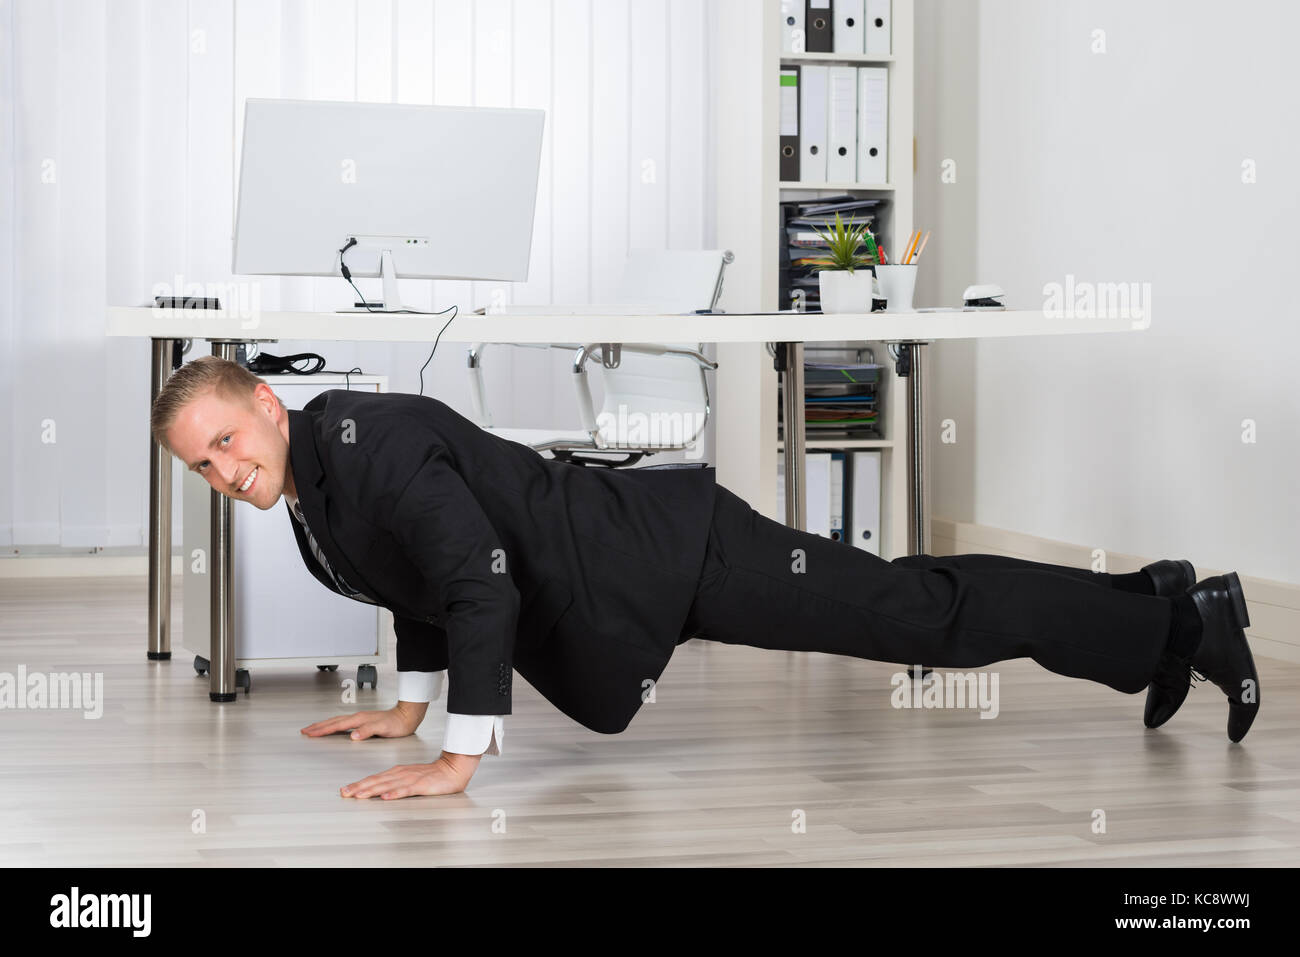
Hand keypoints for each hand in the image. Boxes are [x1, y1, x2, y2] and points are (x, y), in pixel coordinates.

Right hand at [300, 701, 429, 740]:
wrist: (406, 717)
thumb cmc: (396, 723)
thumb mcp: (382, 728)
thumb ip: (367, 731)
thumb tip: (353, 736)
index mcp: (359, 719)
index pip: (336, 725)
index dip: (322, 730)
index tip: (310, 733)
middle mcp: (358, 718)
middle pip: (333, 722)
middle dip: (318, 726)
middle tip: (305, 730)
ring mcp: (360, 719)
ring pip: (337, 721)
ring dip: (324, 725)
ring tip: (314, 729)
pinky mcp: (363, 722)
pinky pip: (343, 724)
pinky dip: (334, 726)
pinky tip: (333, 729)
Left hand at [340, 752, 481, 799]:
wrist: (452, 769)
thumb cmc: (431, 775)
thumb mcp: (408, 777)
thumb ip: (394, 782)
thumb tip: (377, 790)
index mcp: (396, 772)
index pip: (374, 778)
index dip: (358, 784)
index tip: (344, 790)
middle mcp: (400, 774)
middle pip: (376, 781)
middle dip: (359, 787)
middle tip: (344, 793)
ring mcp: (410, 779)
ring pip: (387, 785)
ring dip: (372, 790)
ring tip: (359, 795)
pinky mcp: (421, 785)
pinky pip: (406, 790)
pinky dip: (395, 794)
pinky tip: (386, 798)